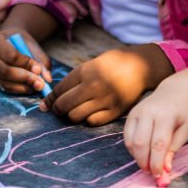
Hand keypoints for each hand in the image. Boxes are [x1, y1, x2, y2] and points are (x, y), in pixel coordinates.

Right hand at [0, 29, 51, 94]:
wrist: (7, 41)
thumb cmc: (19, 41)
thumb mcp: (31, 45)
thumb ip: (40, 59)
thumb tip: (47, 79)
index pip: (10, 55)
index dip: (25, 64)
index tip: (39, 69)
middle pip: (4, 70)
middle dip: (24, 78)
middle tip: (40, 83)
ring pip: (2, 81)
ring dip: (21, 86)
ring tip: (36, 86)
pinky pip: (2, 87)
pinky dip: (17, 90)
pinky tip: (28, 88)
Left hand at [41, 45, 171, 126]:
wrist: (140, 67)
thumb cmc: (112, 65)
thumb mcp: (91, 65)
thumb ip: (73, 80)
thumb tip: (52, 98)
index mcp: (85, 71)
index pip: (59, 90)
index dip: (49, 99)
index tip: (46, 105)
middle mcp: (93, 86)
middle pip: (63, 105)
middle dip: (57, 109)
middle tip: (59, 109)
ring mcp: (105, 99)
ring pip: (75, 116)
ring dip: (71, 115)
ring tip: (75, 111)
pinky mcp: (115, 111)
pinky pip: (92, 122)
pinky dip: (87, 120)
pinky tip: (90, 114)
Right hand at [123, 73, 187, 177]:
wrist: (175, 92)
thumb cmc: (183, 114)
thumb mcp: (185, 131)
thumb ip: (173, 149)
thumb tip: (164, 169)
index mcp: (165, 115)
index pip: (158, 144)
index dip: (157, 162)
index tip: (158, 175)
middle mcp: (148, 112)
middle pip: (140, 143)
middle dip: (144, 162)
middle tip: (151, 172)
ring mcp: (136, 113)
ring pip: (131, 142)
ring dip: (138, 157)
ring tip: (148, 164)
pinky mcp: (129, 116)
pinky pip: (126, 138)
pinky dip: (133, 150)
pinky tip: (142, 153)